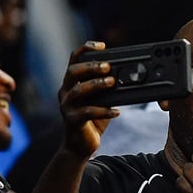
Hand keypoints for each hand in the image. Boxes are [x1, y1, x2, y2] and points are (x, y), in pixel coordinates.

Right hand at [58, 41, 120, 158]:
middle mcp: (65, 92)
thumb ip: (108, 88)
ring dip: (96, 84)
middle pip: (73, 72)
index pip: (74, 60)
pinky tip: (116, 111)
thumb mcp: (100, 99)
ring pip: (78, 90)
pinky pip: (87, 113)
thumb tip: (127, 76)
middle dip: (91, 66)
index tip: (102, 46)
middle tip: (108, 66)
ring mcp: (67, 106)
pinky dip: (103, 110)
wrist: (80, 146)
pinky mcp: (72, 121)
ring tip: (112, 82)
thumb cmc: (92, 119)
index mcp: (71, 83)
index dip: (86, 49)